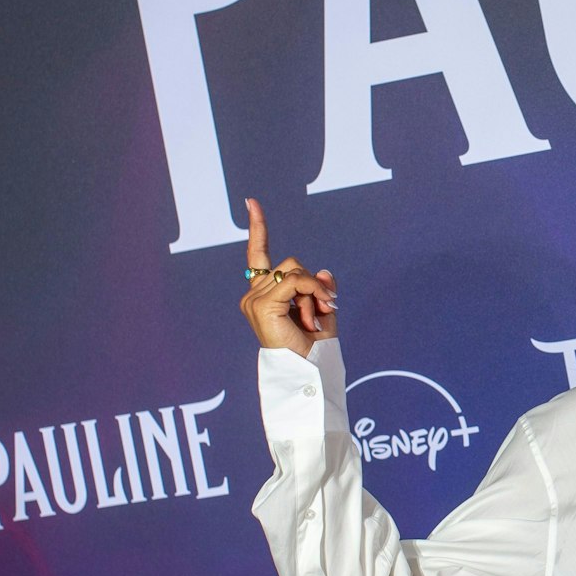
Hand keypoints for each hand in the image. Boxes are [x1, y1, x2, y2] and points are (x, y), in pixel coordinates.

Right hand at [238, 198, 338, 356]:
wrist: (307, 372)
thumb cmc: (313, 348)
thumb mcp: (323, 311)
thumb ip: (321, 289)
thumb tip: (324, 271)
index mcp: (263, 294)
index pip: (257, 253)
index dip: (257, 227)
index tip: (251, 203)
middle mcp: (253, 295)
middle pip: (290, 263)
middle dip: (312, 283)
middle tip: (323, 309)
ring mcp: (254, 300)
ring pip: (295, 271)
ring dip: (314, 292)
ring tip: (315, 318)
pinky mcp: (261, 305)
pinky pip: (296, 281)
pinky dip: (313, 290)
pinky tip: (321, 308)